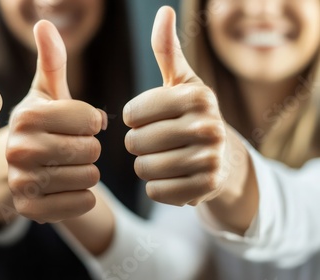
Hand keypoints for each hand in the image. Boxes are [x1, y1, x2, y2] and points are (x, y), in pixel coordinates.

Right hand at [6, 20, 106, 223]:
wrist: (23, 172)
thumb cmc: (43, 127)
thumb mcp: (47, 94)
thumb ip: (51, 61)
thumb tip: (44, 23)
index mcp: (25, 116)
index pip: (90, 118)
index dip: (93, 122)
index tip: (80, 124)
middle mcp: (18, 149)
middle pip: (90, 148)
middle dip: (90, 148)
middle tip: (74, 149)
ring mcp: (21, 183)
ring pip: (89, 177)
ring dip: (88, 172)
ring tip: (70, 167)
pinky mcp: (30, 211)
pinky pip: (82, 203)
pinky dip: (84, 197)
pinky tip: (68, 188)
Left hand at [124, 6, 231, 205]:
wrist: (223, 157)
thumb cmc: (190, 115)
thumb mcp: (180, 82)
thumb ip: (166, 50)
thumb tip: (163, 12)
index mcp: (196, 96)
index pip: (132, 114)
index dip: (133, 120)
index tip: (149, 119)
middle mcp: (208, 126)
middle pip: (135, 143)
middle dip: (138, 145)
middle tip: (156, 142)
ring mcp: (210, 159)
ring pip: (143, 169)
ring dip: (146, 166)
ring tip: (164, 158)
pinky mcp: (206, 188)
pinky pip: (156, 192)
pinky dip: (158, 187)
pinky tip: (172, 177)